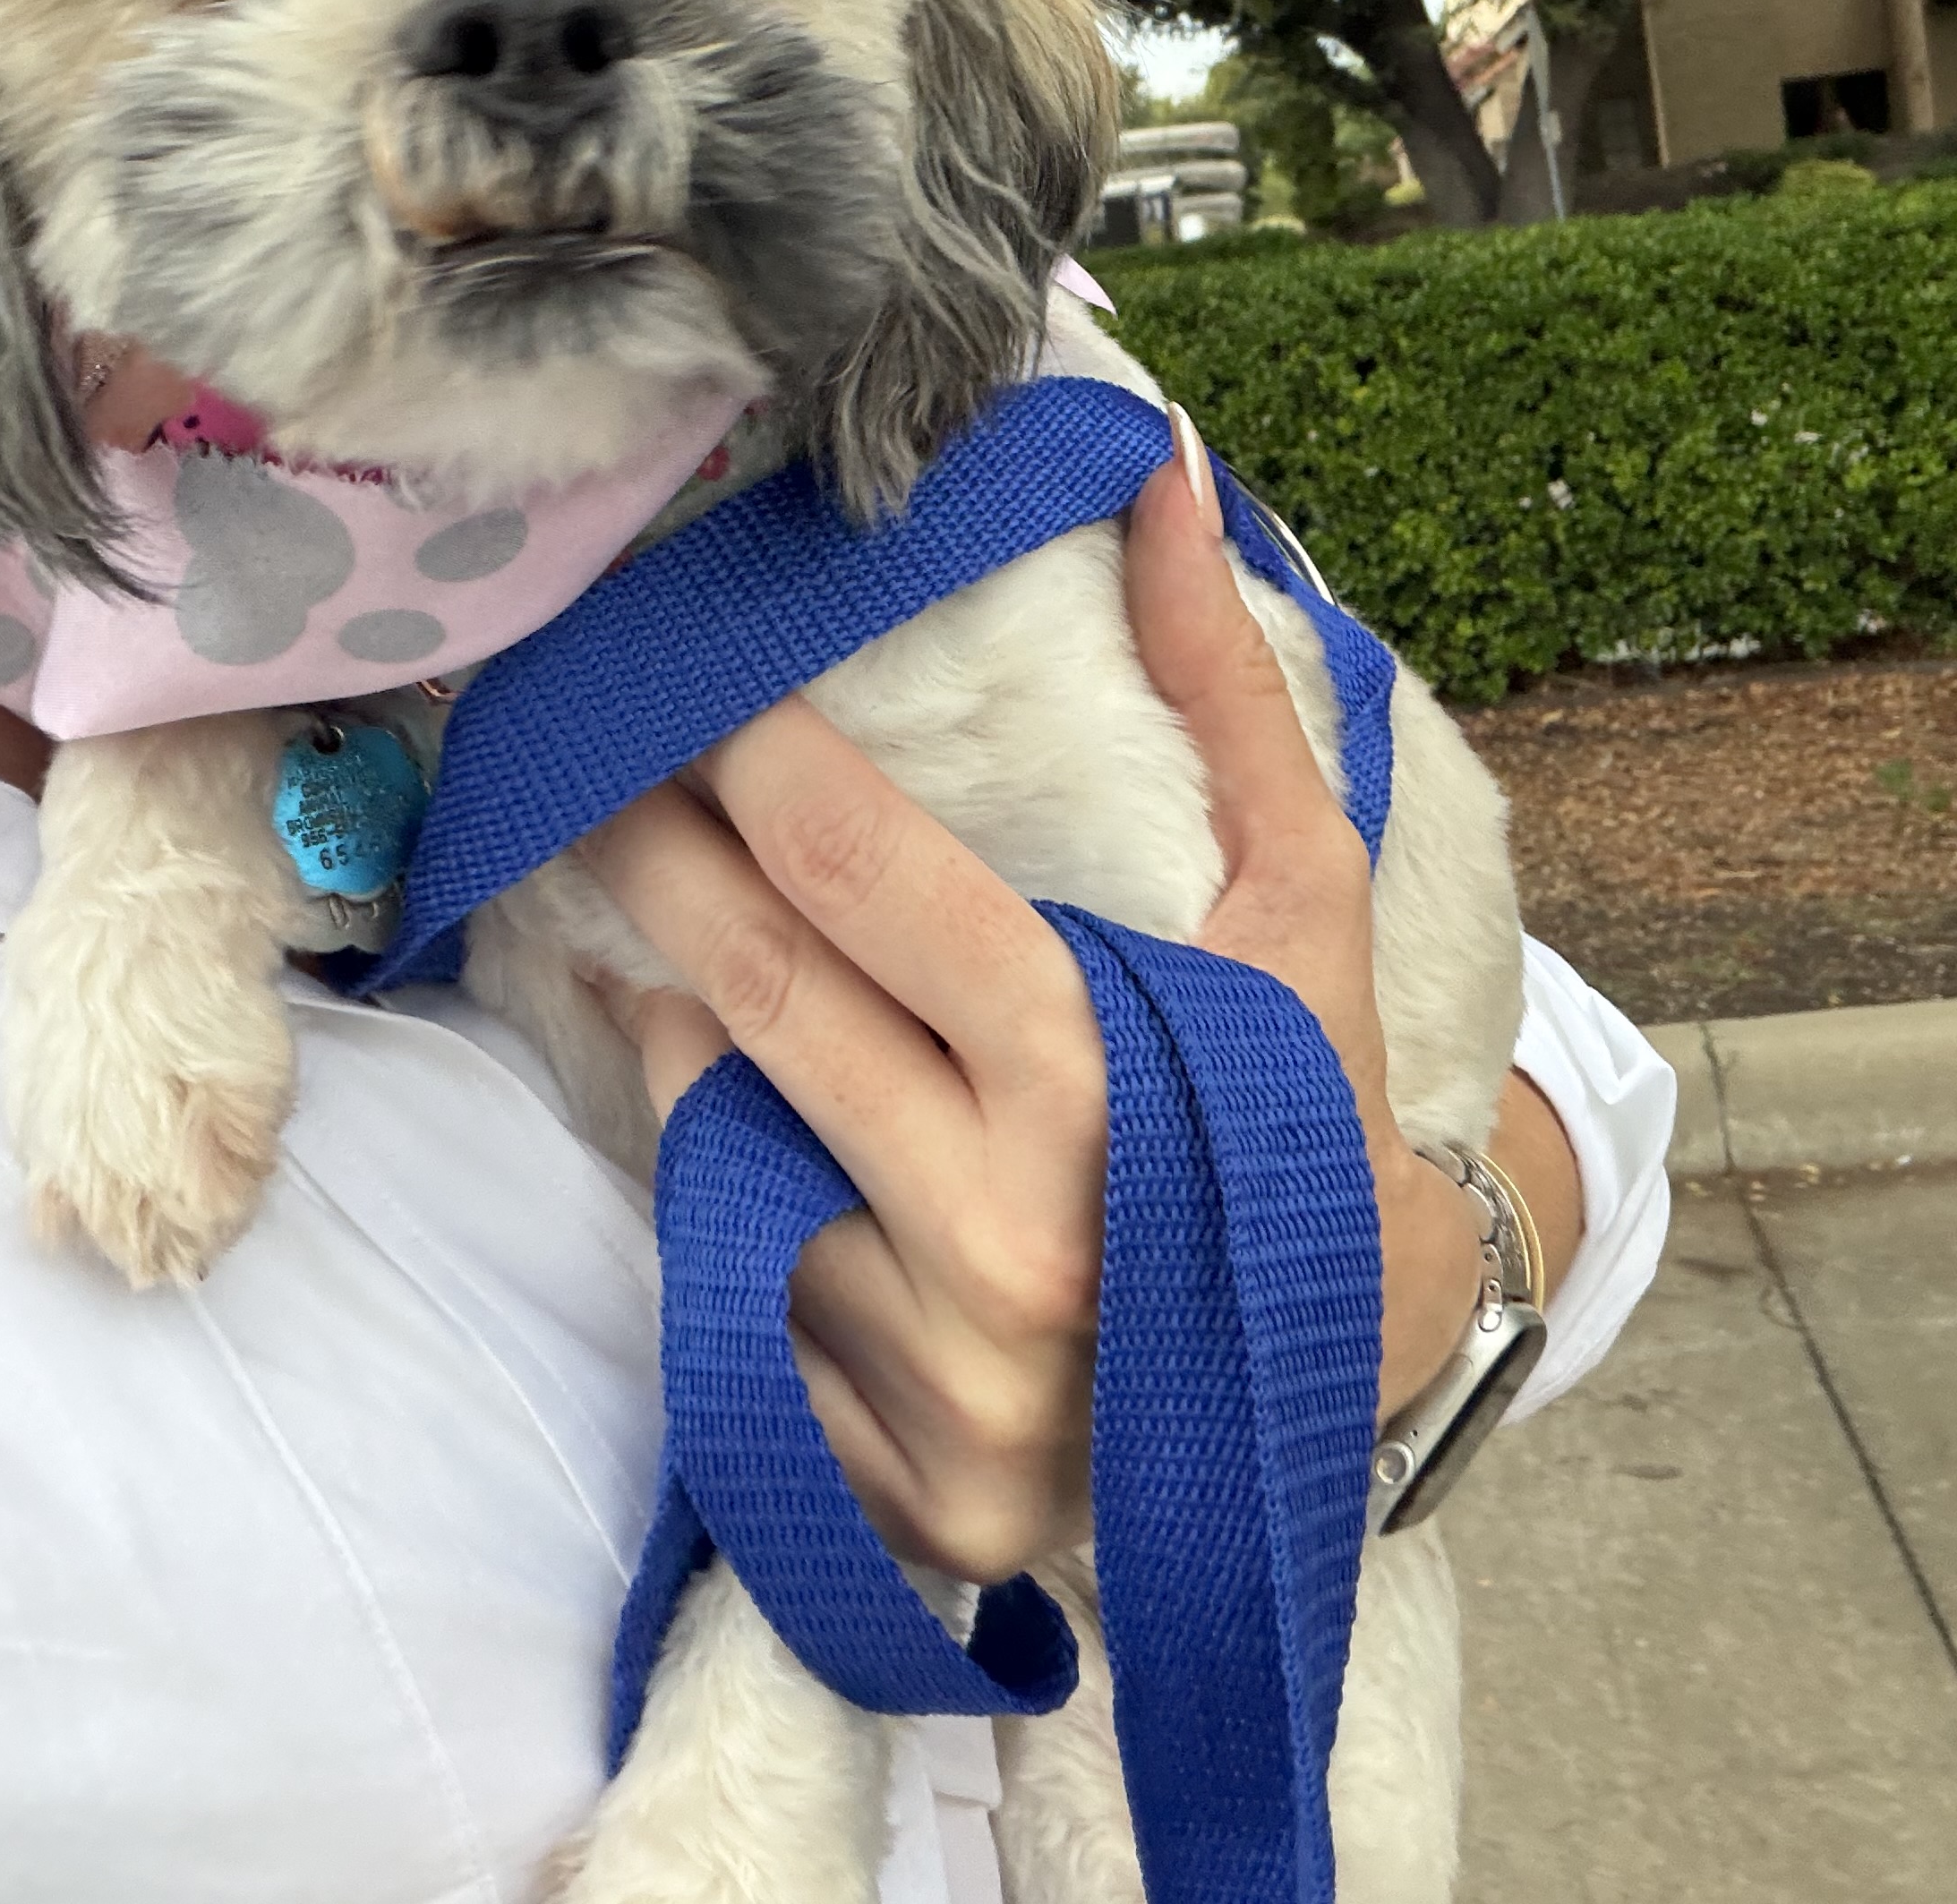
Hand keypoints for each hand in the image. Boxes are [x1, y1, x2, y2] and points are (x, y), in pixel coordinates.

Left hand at [580, 408, 1485, 1580]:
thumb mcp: (1300, 888)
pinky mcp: (899, 1488)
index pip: (864, 880)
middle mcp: (1006, 1241)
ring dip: (689, 1034)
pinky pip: (744, 1301)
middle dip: (660, 863)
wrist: (1359, 1354)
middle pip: (752, 1000)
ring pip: (726, 1148)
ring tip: (693, 951)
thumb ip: (1224, 683)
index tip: (700, 690)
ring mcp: (940, 1381)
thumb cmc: (1311, 1087)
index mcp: (1098, 1079)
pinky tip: (755, 1137)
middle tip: (597, 773)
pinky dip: (731, 1200)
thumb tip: (1166, 469)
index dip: (759, 764)